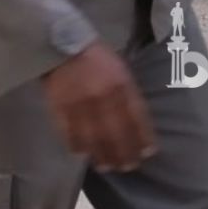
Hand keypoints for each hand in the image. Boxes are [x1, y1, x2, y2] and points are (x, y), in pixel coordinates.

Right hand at [40, 43, 156, 172]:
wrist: (59, 42)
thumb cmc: (95, 56)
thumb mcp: (119, 69)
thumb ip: (127, 94)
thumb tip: (135, 123)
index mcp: (121, 85)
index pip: (136, 118)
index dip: (143, 138)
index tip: (148, 153)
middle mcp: (103, 98)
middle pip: (117, 134)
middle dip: (124, 153)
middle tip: (129, 166)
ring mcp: (80, 105)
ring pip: (94, 139)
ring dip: (102, 156)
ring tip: (107, 166)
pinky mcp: (60, 108)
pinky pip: (70, 134)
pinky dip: (77, 147)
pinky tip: (83, 154)